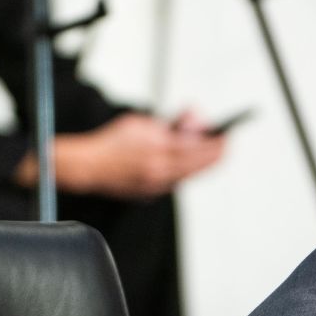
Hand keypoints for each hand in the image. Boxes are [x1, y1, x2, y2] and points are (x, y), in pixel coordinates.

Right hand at [19, 110, 226, 198]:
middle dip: (214, 153)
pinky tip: (192, 163)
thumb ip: (172, 126)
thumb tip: (198, 123)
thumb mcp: (143, 124)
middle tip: (224, 144)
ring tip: (212, 152)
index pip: (198, 147)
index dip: (216, 142)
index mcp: (158, 150)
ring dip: (203, 163)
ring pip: (191, 174)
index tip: (226, 135)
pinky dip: (187, 171)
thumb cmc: (113, 141)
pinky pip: (178, 181)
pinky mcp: (153, 193)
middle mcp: (161, 171)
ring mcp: (158, 185)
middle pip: (200, 165)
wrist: (89, 166)